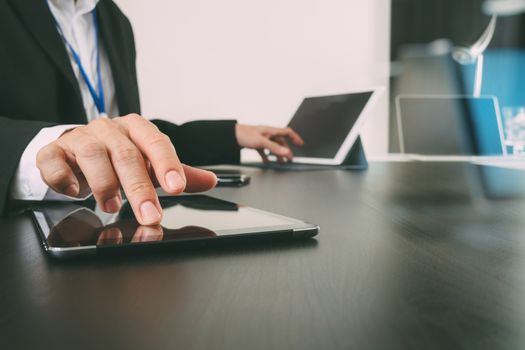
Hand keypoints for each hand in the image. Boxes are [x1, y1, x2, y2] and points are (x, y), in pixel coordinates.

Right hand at [36, 114, 216, 224]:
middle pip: (126, 154)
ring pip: (92, 155)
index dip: (167, 164)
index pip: (156, 142)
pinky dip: (64, 178)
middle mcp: (109, 129)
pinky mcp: (53, 152)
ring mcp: (80, 138)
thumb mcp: (149, 164)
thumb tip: (210, 181)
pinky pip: (55, 161)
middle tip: (150, 214)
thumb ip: (177, 173)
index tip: (177, 188)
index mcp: (136, 129)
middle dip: (140, 187)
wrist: (77, 149)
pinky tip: (75, 192)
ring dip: (105, 184)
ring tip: (113, 206)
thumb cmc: (118, 157)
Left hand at [235, 124, 303, 161]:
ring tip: (280, 162)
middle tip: (289, 158)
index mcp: (271, 130)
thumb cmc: (244, 134)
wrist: (230, 135)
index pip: (287, 132)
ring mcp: (261, 138)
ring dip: (277, 154)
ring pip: (273, 147)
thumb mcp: (261, 141)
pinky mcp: (255, 143)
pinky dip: (267, 156)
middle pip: (281, 142)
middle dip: (286, 150)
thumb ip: (274, 148)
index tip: (300, 144)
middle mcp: (267, 134)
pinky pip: (264, 150)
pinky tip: (267, 161)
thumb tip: (286, 152)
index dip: (295, 138)